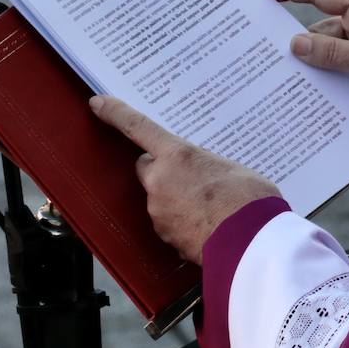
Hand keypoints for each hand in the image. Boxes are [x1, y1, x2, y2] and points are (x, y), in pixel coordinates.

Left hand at [88, 95, 279, 265]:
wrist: (250, 244)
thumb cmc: (249, 201)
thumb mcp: (233, 169)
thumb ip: (208, 166)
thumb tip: (206, 175)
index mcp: (177, 156)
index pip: (137, 127)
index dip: (116, 113)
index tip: (98, 103)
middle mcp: (160, 181)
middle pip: (146, 167)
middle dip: (161, 168)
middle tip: (191, 174)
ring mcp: (159, 212)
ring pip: (160, 198)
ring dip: (176, 198)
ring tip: (210, 205)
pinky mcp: (165, 237)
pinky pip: (169, 222)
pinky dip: (182, 221)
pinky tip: (207, 223)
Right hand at [258, 0, 348, 125]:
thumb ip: (336, 54)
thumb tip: (294, 44)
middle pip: (314, 31)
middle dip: (290, 41)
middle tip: (254, 49)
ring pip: (319, 59)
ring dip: (302, 70)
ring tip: (269, 80)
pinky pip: (329, 80)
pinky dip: (315, 88)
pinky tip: (295, 97)